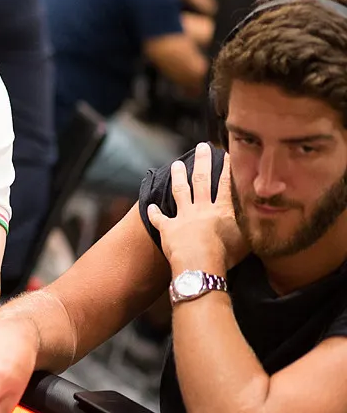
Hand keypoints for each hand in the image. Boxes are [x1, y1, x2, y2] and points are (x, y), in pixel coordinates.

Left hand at [146, 143, 245, 275]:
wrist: (200, 264)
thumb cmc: (226, 256)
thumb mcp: (247, 241)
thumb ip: (251, 227)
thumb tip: (263, 220)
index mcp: (222, 210)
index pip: (225, 184)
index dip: (226, 168)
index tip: (226, 154)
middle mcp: (201, 209)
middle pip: (201, 180)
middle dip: (201, 162)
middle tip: (201, 147)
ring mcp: (183, 217)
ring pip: (180, 191)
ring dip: (177, 177)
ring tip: (176, 164)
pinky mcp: (168, 228)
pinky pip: (159, 218)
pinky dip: (154, 212)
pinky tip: (150, 206)